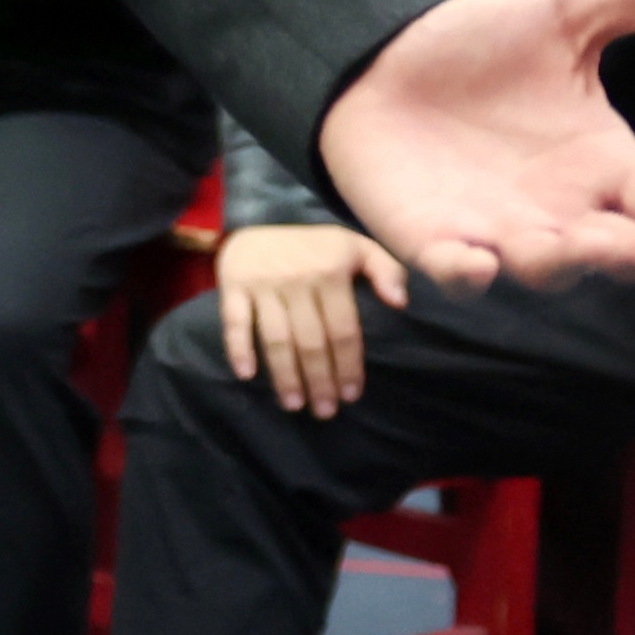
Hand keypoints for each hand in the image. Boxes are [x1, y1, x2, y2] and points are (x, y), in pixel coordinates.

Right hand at [216, 223, 409, 415]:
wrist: (255, 223)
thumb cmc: (313, 248)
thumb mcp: (355, 247)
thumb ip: (386, 269)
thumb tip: (400, 302)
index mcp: (330, 272)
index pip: (343, 329)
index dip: (348, 366)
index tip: (350, 396)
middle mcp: (297, 279)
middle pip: (311, 340)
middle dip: (319, 380)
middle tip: (324, 411)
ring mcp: (263, 283)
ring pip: (276, 337)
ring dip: (285, 375)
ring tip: (294, 404)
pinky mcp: (233, 285)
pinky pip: (235, 320)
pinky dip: (239, 347)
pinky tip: (247, 374)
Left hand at [316, 0, 634, 293]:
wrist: (381, 55)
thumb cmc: (481, 47)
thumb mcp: (567, 14)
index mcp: (603, 165)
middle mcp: (561, 212)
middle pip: (615, 250)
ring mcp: (498, 232)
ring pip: (542, 267)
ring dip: (558, 264)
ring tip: (570, 247)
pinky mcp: (432, 238)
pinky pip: (453, 269)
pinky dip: (465, 273)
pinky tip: (474, 265)